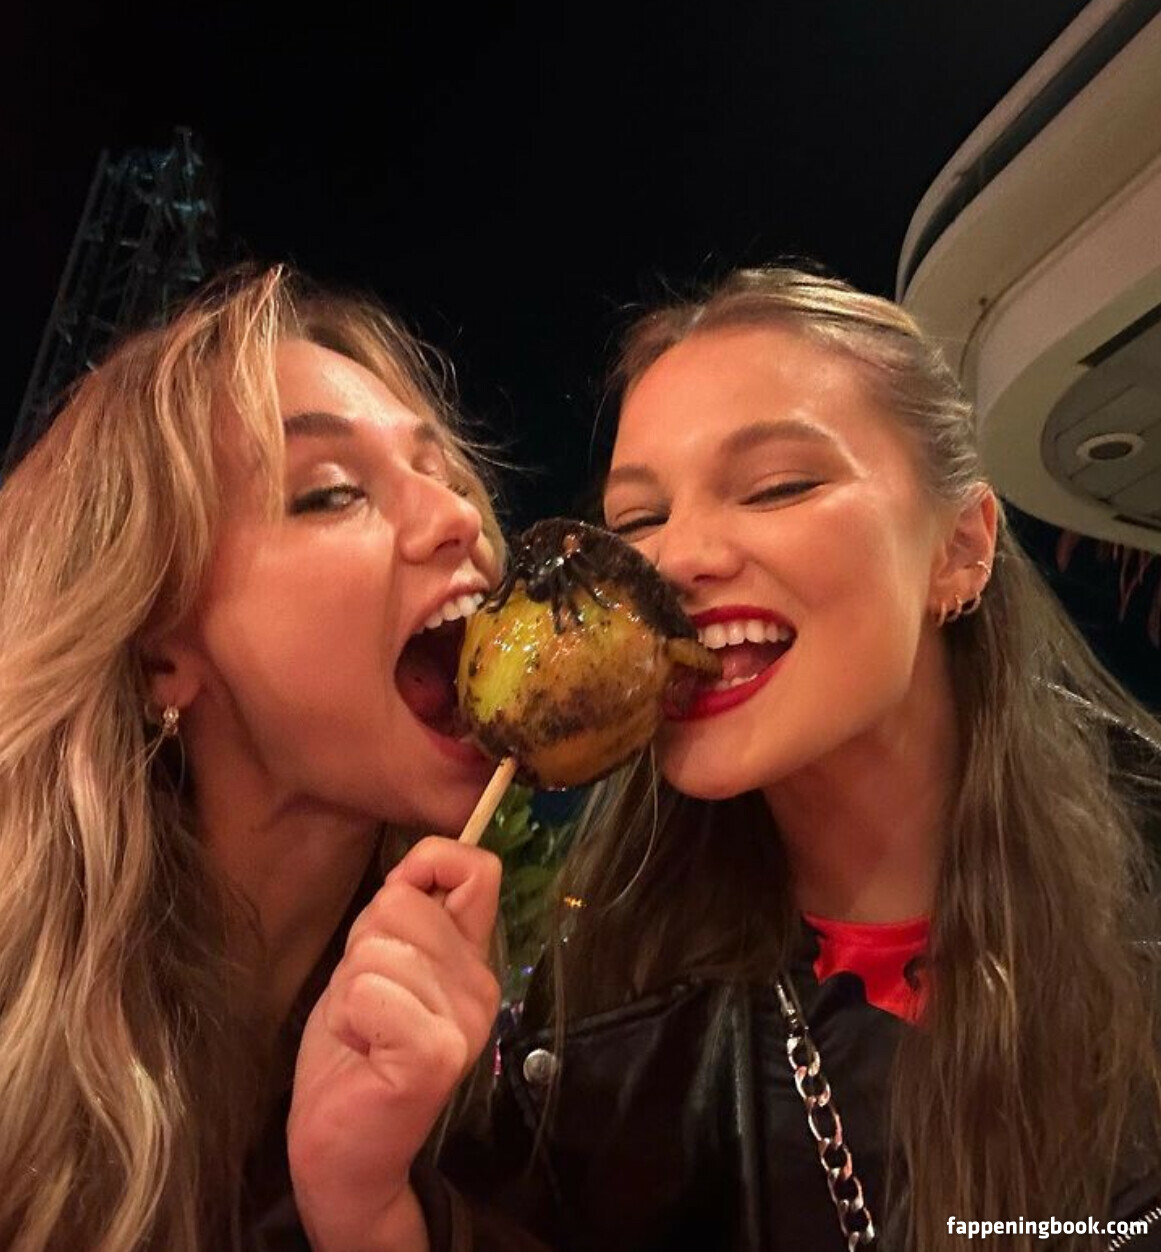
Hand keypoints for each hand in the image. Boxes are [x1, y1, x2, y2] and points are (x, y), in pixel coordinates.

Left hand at [288, 837, 501, 1251]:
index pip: (478, 868)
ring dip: (350, 988)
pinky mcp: (436, 1055)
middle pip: (402, 904)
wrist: (342, 1149)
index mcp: (473, 959)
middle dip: (362, 946)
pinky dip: (347, 1016)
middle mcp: (483, 985)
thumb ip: (403, 915)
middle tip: (368, 1002)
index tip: (398, 907)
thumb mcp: (378, 962)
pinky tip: (362, 1050)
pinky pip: (368, 991)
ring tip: (364, 1030)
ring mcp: (466, 1021)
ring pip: (377, 948)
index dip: (429, 866)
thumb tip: (417, 865)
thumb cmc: (356, 1049)